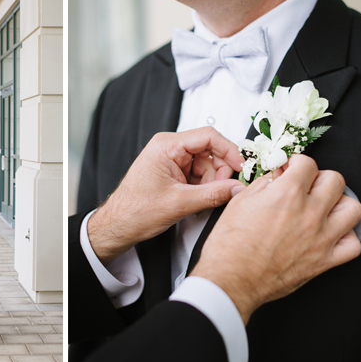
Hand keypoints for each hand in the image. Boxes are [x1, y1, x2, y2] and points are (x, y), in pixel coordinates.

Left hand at [88, 127, 245, 264]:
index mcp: (166, 146)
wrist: (118, 225)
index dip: (229, 150)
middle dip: (219, 172)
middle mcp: (168, 148)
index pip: (208, 136)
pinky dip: (203, 187)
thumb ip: (213, 194)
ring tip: (202, 199)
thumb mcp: (180, 203)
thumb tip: (237, 188)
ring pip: (206, 164)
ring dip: (211, 182)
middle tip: (222, 190)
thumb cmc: (136, 211)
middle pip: (210, 150)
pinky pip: (198, 174)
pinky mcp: (173, 172)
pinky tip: (197, 199)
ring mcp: (171, 160)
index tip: (241, 167)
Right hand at [193, 155, 360, 323]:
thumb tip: (276, 178)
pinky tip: (331, 234)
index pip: (307, 164)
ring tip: (324, 207)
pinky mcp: (324, 261)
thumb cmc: (230, 245)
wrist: (231, 278)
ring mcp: (321, 238)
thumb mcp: (240, 202)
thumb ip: (263, 185)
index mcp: (287, 195)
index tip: (291, 169)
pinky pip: (353, 245)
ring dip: (339, 204)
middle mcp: (309, 213)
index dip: (296, 163)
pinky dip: (346, 237)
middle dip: (318, 178)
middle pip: (335, 180)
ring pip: (352, 209)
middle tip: (306, 186)